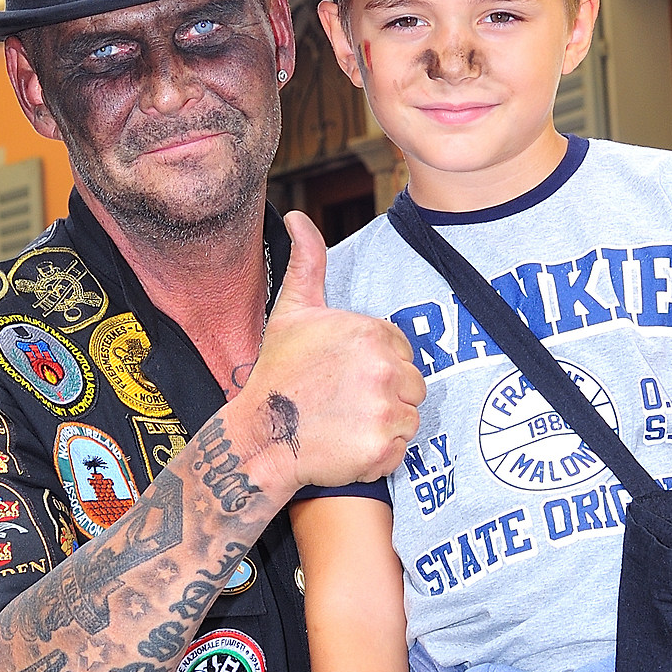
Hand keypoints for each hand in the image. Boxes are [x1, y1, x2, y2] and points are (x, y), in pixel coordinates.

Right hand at [232, 214, 426, 497]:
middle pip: (411, 384)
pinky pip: (400, 450)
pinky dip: (379, 455)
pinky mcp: (381, 446)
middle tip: (343, 402)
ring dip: (383, 424)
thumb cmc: (279, 374)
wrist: (260, 436)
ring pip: (409, 417)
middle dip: (383, 395)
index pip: (401, 351)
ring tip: (345, 423)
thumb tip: (296, 216)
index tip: (344, 376)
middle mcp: (383, 367)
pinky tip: (347, 444)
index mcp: (371, 332)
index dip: (375, 366)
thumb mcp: (293, 311)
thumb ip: (308, 261)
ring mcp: (384, 408)